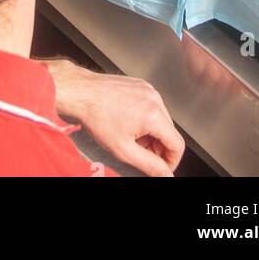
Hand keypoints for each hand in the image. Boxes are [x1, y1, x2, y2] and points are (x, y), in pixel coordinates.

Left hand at [47, 59, 184, 176]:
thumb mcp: (124, 150)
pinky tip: (128, 122)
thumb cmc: (97, 117)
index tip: (161, 168)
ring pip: (161, 119)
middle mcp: (154, 98)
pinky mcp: (140, 85)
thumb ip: (150, 165)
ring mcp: (148, 89)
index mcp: (154, 114)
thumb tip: (166, 175)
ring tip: (132, 137)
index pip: (177, 144)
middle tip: (141, 153)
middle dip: (159, 147)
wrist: (81, 92)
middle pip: (169, 131)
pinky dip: (145, 118)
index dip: (171, 161)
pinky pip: (152, 106)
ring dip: (152, 133)